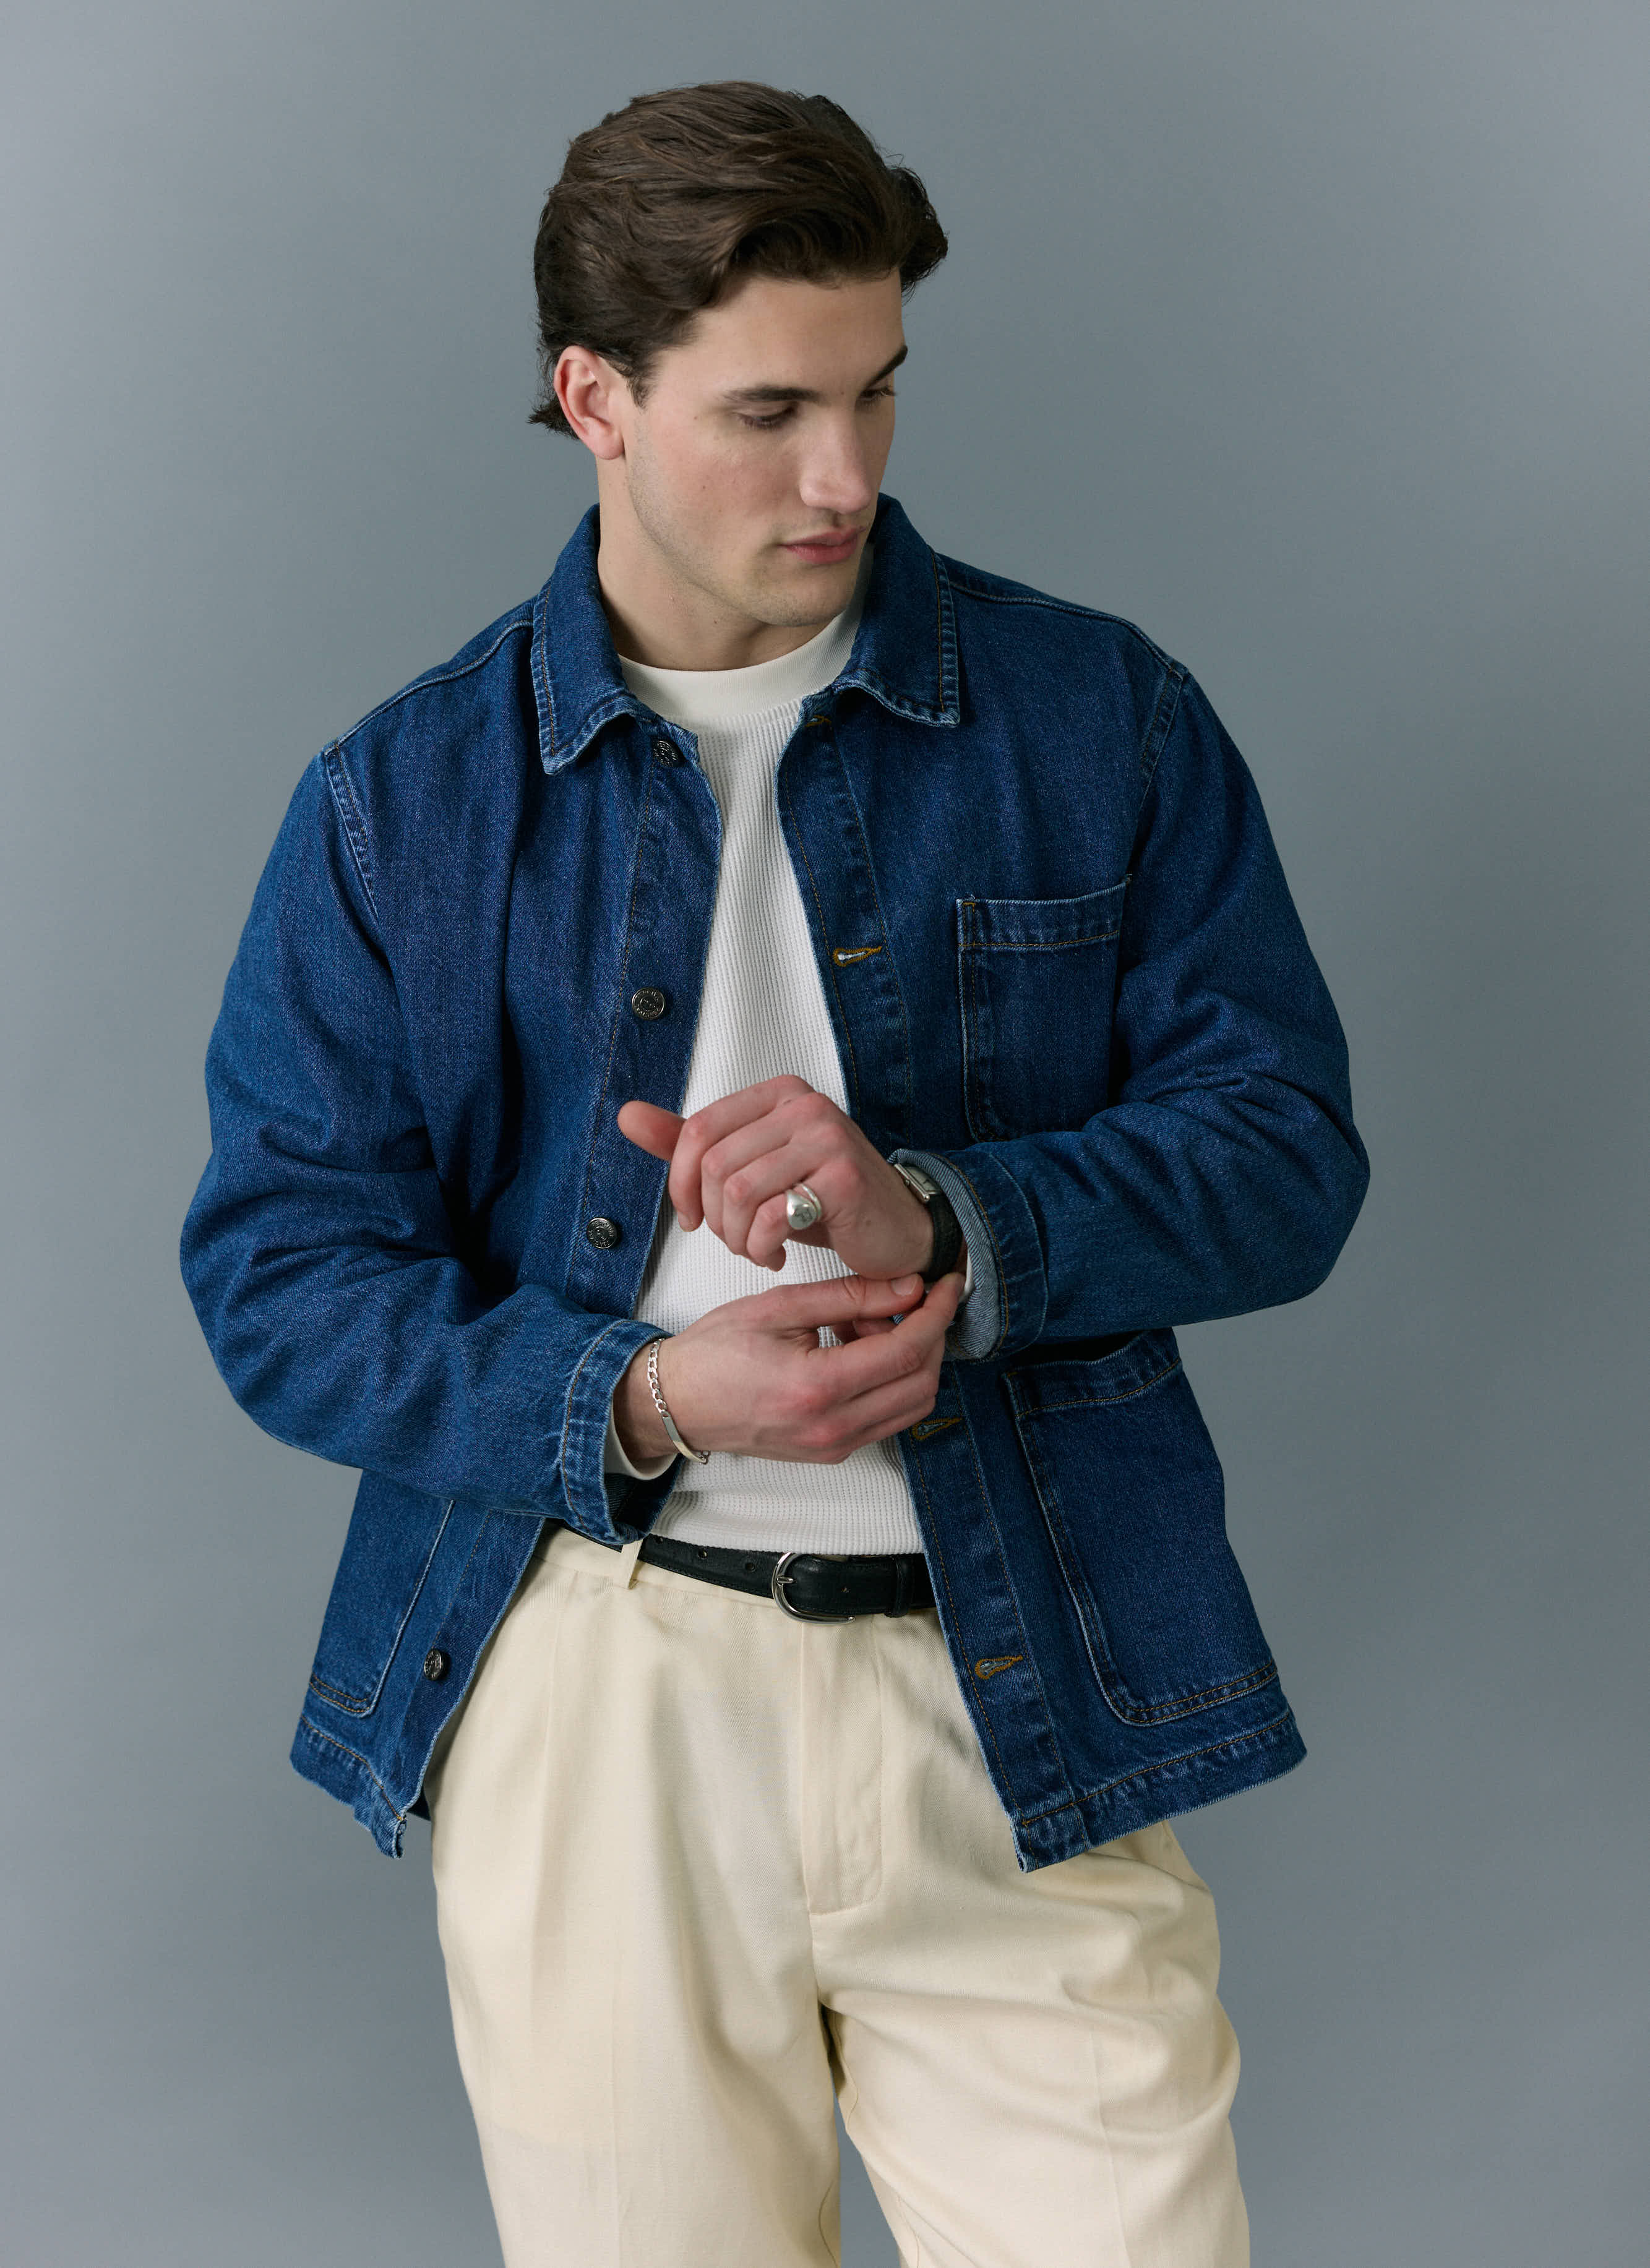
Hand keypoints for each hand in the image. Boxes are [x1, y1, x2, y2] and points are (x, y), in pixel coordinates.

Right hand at [612, 1269, 964, 1465]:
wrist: (677, 1403)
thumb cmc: (715, 1352)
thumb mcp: (779, 1307)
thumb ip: (848, 1296)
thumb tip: (907, 1286)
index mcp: (818, 1389)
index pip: (907, 1350)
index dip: (937, 1313)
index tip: (948, 1283)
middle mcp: (833, 1428)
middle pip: (921, 1382)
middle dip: (930, 1335)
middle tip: (911, 1298)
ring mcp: (835, 1447)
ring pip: (911, 1405)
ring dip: (912, 1361)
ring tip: (873, 1323)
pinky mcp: (833, 1452)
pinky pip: (886, 1417)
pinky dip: (890, 1381)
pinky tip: (859, 1349)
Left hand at [616, 1077, 935, 1279]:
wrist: (895, 1233)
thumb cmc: (823, 1202)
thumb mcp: (752, 1169)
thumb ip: (692, 1145)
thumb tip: (627, 1115)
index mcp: (778, 1093)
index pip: (698, 1129)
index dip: (680, 1183)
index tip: (692, 1219)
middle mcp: (804, 1104)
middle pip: (714, 1164)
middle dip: (713, 1218)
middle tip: (734, 1240)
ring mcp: (827, 1136)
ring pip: (737, 1192)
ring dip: (736, 1237)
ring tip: (756, 1249)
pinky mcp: (843, 1177)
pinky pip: (771, 1217)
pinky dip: (762, 1248)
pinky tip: (777, 1255)